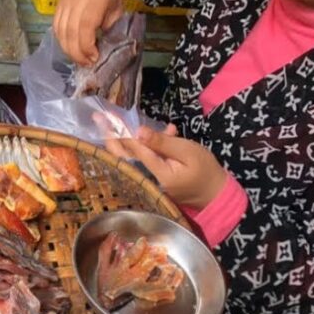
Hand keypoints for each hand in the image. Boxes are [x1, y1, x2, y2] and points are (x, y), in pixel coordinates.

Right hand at [54, 0, 124, 66]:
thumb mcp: (116, 12)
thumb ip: (109, 30)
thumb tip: (100, 51)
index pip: (86, 26)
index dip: (87, 46)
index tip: (94, 58)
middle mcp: (77, 0)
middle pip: (71, 31)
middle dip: (77, 52)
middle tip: (86, 63)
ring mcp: (65, 3)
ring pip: (61, 32)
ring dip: (69, 50)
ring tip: (79, 59)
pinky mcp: (58, 7)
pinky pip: (56, 29)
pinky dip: (62, 42)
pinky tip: (70, 49)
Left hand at [103, 125, 228, 208]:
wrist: (215, 194)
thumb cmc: (205, 171)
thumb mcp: (187, 152)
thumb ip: (162, 143)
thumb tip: (138, 132)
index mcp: (158, 174)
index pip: (133, 150)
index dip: (119, 132)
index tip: (105, 119)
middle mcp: (148, 180)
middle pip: (123, 157)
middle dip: (110, 136)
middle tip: (98, 119)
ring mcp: (148, 182)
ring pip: (130, 159)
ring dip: (123, 140)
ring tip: (113, 122)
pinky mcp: (151, 180)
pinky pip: (141, 161)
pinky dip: (142, 147)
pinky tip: (153, 132)